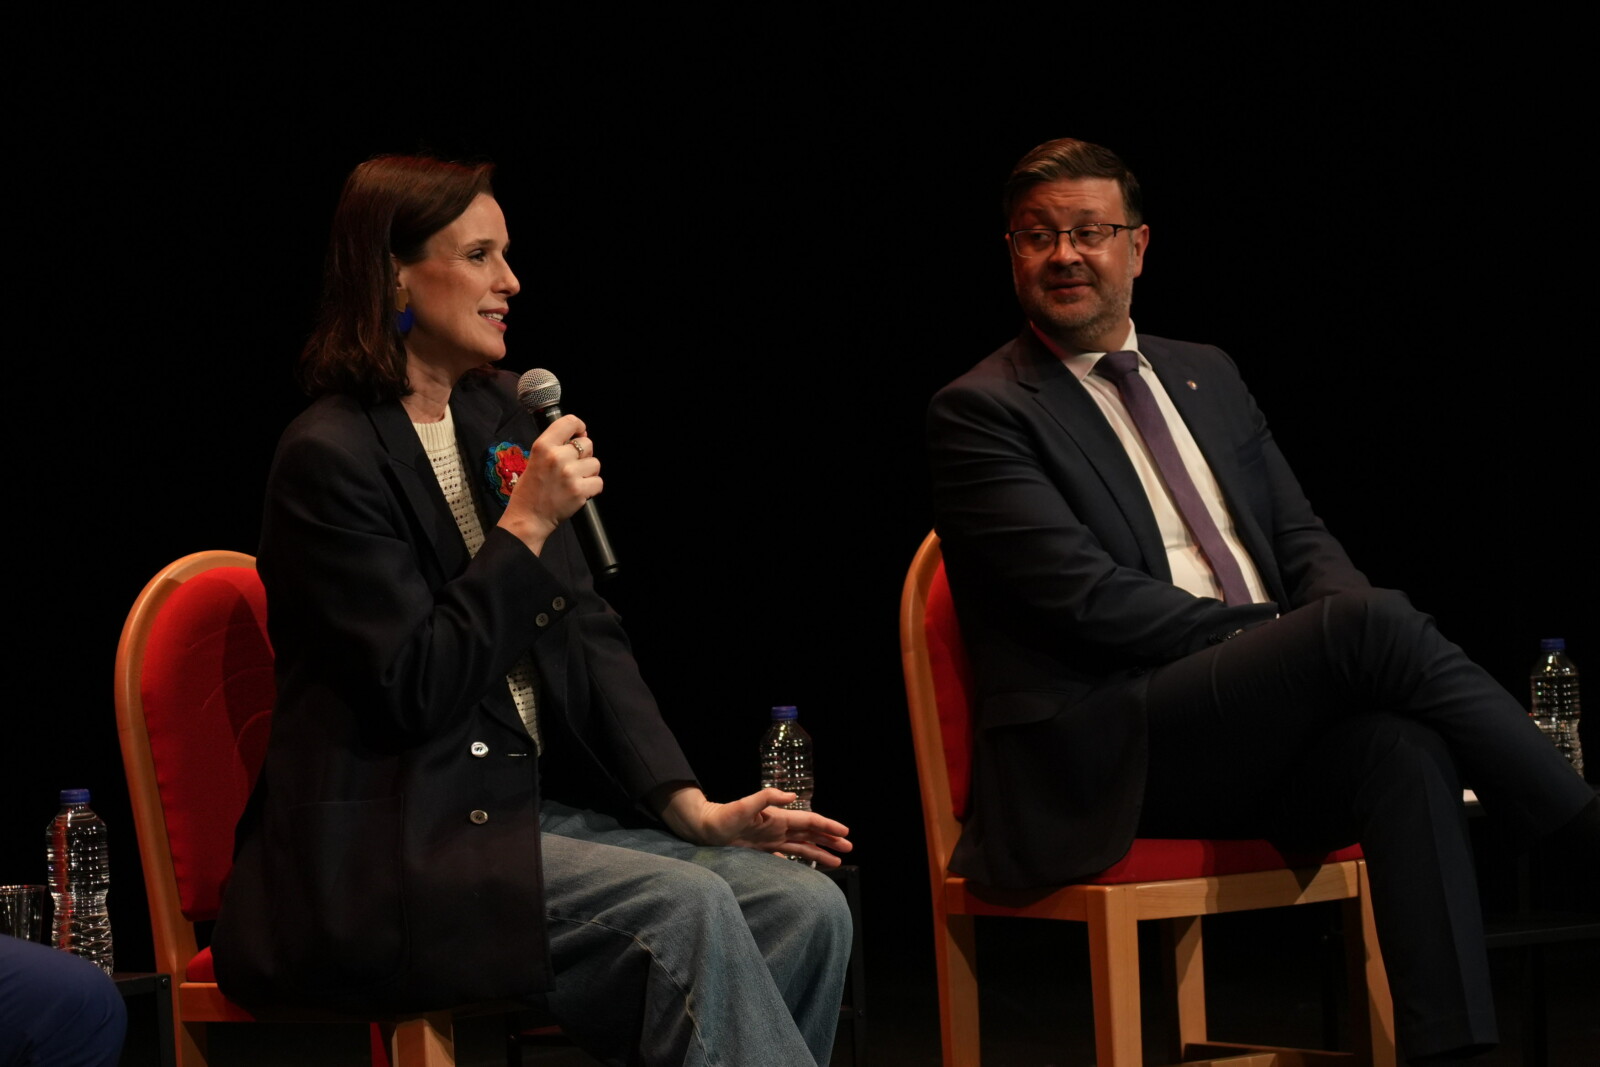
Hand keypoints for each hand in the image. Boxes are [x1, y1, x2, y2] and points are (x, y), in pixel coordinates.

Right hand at [497, 413, 601, 554]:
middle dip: (584, 455)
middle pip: (588, 444)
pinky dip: (592, 487)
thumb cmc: (530, 490)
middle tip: (572, 467)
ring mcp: (569, 474)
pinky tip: (579, 491)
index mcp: (543, 446)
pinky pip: (598, 482)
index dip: (579, 427)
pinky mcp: (579, 491)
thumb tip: (580, 436)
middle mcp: (557, 457)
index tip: (579, 434)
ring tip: (574, 481)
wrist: (528, 517)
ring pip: (595, 463)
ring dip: (588, 472)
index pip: (570, 422)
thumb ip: (555, 446)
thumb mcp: (535, 458)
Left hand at [654, 785, 852, 867]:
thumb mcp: (743, 806)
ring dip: (819, 851)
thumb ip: (765, 798)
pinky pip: (787, 854)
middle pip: (810, 834)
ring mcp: (770, 839)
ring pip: (802, 845)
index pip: (809, 822)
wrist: (703, 827)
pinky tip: (806, 866)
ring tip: (836, 860)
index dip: (828, 826)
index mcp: (777, 818)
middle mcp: (777, 828)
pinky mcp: (761, 849)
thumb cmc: (721, 818)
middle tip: (848, 847)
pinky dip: (800, 859)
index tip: (845, 832)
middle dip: (829, 840)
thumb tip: (790, 796)